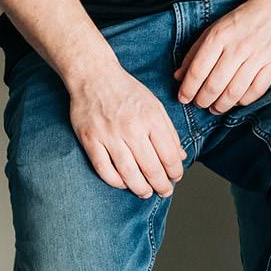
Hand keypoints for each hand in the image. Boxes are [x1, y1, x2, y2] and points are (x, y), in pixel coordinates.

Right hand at [68, 65, 186, 197]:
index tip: (176, 178)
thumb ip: (169, 131)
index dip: (175, 171)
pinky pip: (103, 168)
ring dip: (140, 187)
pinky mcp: (89, 140)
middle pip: (151, 167)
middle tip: (165, 192)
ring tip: (146, 193)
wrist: (94, 76)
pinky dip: (115, 181)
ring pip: (128, 172)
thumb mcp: (155, 106)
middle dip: (161, 184)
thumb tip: (181, 156)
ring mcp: (109, 135)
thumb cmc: (128, 91)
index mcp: (152, 118)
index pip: (168, 154)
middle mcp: (132, 128)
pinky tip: (124, 184)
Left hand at [175, 0, 270, 111]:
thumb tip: (178, 77)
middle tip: (200, 104)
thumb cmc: (240, 22)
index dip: (187, 89)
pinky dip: (243, 101)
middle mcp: (238, 46)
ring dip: (221, 106)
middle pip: (215, 85)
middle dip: (202, 101)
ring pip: (235, 92)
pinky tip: (236, 100)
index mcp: (219, 36)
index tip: (183, 98)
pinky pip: (256, 91)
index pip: (198, 71)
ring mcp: (259, 55)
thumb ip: (194, 53)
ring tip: (215, 107)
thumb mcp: (212, 30)